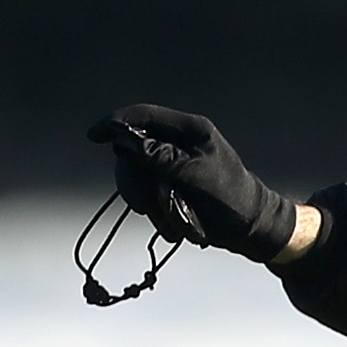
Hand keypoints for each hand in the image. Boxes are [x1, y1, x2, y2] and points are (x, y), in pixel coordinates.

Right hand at [89, 104, 304, 259]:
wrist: (252, 229)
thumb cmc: (233, 199)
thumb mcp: (197, 176)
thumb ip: (162, 157)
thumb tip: (127, 141)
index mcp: (189, 130)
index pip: (144, 116)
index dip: (116, 123)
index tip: (94, 136)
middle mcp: (178, 144)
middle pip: (133, 151)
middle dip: (134, 181)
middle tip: (144, 207)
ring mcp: (173, 166)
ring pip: (137, 177)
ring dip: (146, 202)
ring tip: (168, 224)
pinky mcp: (171, 187)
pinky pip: (148, 195)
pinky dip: (156, 214)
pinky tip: (174, 229)